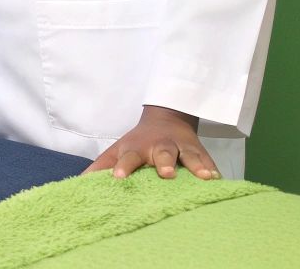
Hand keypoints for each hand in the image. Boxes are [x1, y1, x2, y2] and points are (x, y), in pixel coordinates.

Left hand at [83, 105, 219, 179]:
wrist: (167, 118)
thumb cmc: (138, 142)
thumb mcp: (118, 149)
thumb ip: (101, 166)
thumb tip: (79, 182)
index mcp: (138, 149)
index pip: (128, 158)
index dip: (123, 167)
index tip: (117, 177)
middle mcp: (161, 147)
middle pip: (163, 153)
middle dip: (165, 163)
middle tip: (166, 174)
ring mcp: (183, 149)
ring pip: (191, 156)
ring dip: (197, 166)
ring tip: (205, 177)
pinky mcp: (201, 153)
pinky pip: (210, 162)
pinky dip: (215, 170)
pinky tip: (220, 180)